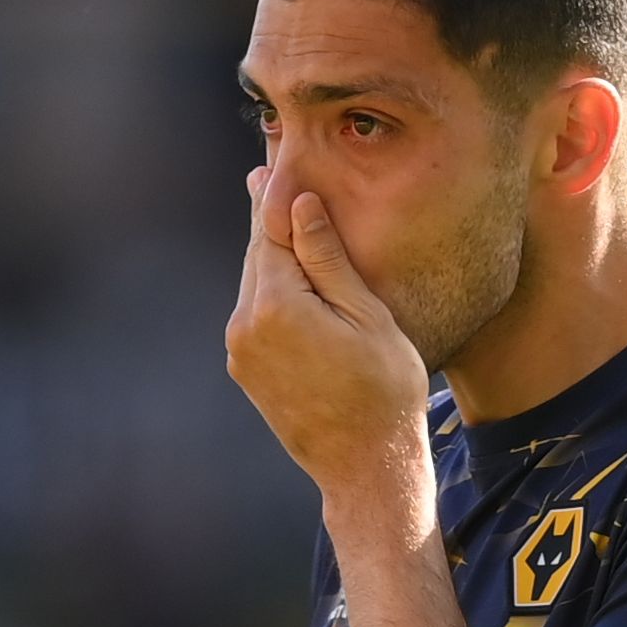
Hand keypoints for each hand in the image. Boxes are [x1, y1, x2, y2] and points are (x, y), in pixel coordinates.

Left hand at [225, 178, 432, 526]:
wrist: (365, 467)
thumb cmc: (385, 390)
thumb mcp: (367, 315)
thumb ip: (328, 258)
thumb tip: (298, 204)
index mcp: (276, 306)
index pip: (270, 231)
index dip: (274, 194)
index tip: (269, 160)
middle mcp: (245, 326)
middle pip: (256, 254)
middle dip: (266, 217)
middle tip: (263, 171)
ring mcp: (241, 351)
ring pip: (254, 284)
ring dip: (268, 253)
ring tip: (276, 213)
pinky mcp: (246, 369)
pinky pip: (255, 313)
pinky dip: (269, 288)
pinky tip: (285, 273)